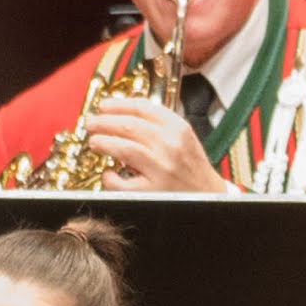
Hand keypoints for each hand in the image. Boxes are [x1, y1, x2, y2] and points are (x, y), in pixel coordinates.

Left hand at [74, 94, 223, 195]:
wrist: (213, 200)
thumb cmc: (194, 170)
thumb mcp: (185, 140)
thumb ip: (160, 126)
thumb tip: (124, 116)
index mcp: (179, 129)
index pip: (143, 108)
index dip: (118, 105)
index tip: (104, 106)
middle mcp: (171, 146)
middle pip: (129, 125)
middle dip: (104, 122)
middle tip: (91, 123)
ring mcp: (162, 169)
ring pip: (124, 148)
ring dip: (104, 142)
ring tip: (94, 142)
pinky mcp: (154, 191)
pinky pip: (123, 182)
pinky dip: (111, 178)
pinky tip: (108, 175)